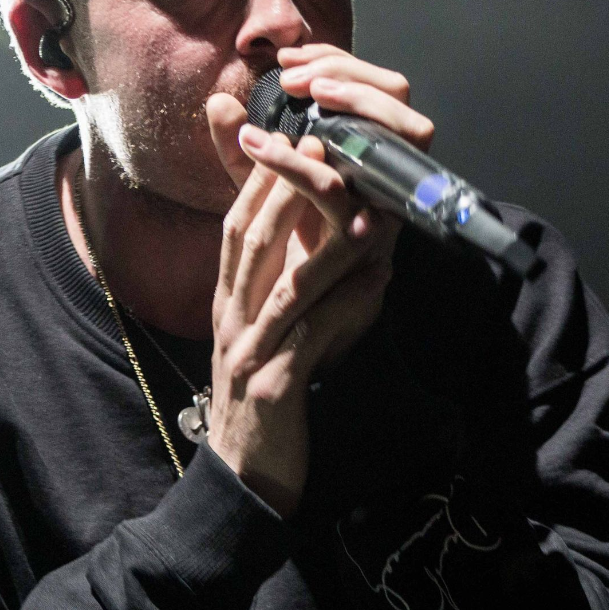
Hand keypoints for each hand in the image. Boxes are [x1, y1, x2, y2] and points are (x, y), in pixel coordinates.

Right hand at [201, 46, 432, 515]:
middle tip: (321, 145)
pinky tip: (376, 283)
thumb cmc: (274, 399)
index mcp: (232, 299)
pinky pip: (309, 339)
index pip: (238, 226)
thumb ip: (310, 283)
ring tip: (357, 208)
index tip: (298, 134)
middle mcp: (232, 317)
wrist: (248, 475)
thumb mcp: (286, 329)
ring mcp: (249, 351)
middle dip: (283, 187)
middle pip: (247, 239)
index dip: (263, 176)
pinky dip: (344, 308)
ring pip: (277, 283)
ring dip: (318, 241)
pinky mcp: (274, 388)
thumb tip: (359, 237)